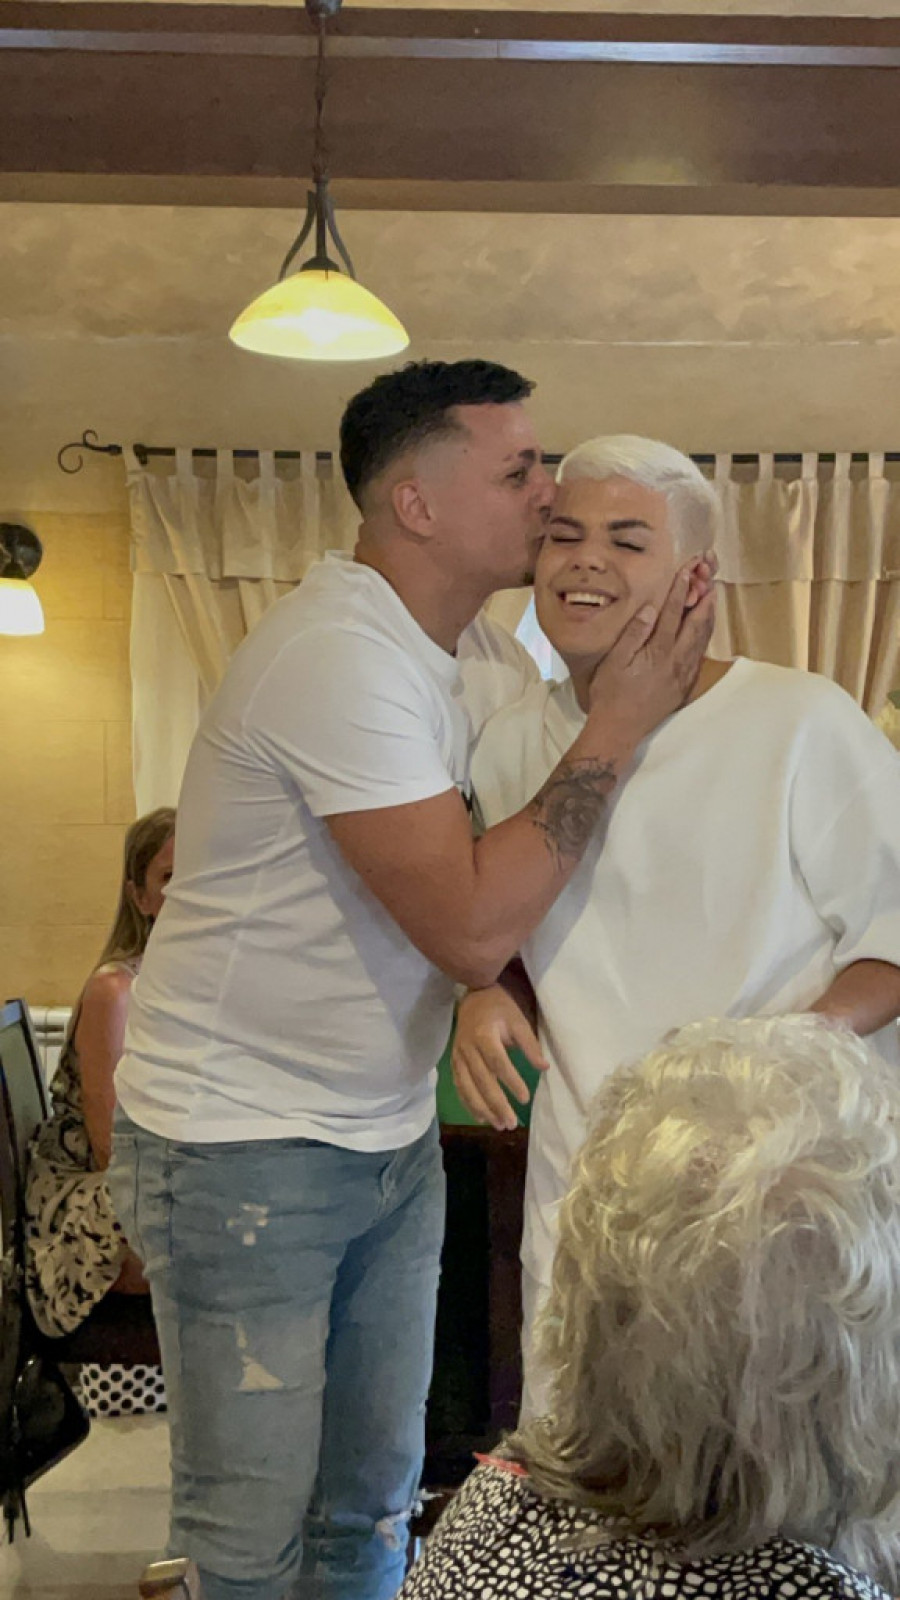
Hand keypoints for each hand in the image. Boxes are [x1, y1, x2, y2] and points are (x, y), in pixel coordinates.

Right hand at [452, 985, 548, 1132]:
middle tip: (511, 1123)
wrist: (473, 996)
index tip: (525, 1098)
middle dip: (496, 1104)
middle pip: (481, 1080)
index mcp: (484, 1035)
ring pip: (468, 1087)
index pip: (497, 1062)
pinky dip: (469, 1104)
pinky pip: (459, 1087)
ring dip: (482, 1109)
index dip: (510, 1081)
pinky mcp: (453, 1063)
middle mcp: (467, 1048)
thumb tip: (544, 1068)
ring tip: (499, 1125)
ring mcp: (458, 1056)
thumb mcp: (518, 1020)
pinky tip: (481, 1118)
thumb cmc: (500, 1008)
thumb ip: (530, 1044)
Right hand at [586, 559, 716, 739]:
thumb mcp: (615, 660)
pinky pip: (700, 656)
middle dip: (704, 599)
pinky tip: (704, 633)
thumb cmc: (611, 694)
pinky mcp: (684, 685)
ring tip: (712, 600)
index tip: (687, 571)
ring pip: (703, 639)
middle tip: (710, 580)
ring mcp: (683, 674)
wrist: (619, 729)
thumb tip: (650, 609)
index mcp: (658, 651)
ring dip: (708, 617)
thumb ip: (634, 633)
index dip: (681, 590)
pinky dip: (705, 638)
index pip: (673, 612)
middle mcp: (676, 660)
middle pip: (697, 623)